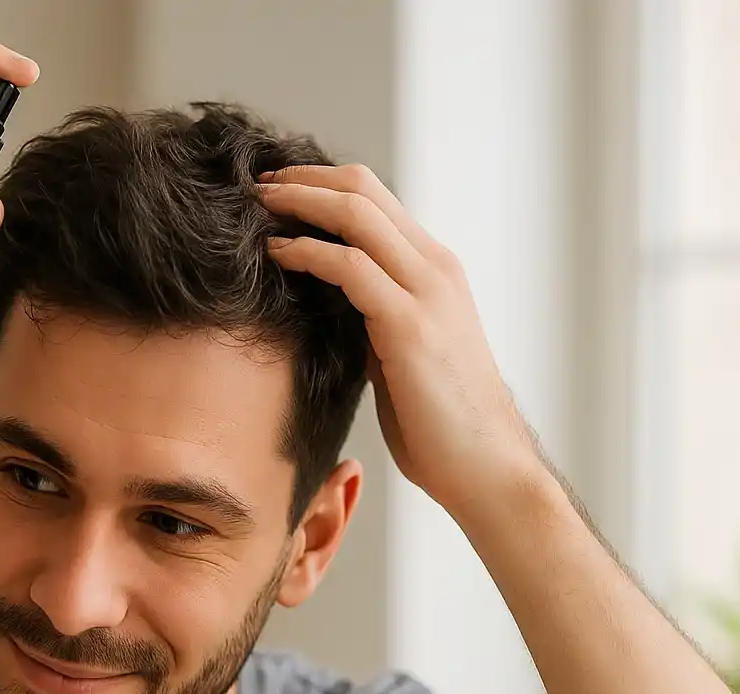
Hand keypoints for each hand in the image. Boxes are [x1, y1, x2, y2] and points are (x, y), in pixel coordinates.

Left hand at [258, 164, 546, 518]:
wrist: (486, 468)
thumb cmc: (440, 425)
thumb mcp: (399, 354)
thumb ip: (372, 319)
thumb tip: (325, 306)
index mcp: (435, 271)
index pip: (375, 198)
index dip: (320, 184)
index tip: (274, 191)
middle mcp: (436, 268)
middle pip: (363, 188)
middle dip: (301, 180)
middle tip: (254, 185)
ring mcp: (427, 292)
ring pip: (357, 213)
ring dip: (297, 202)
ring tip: (253, 206)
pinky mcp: (410, 325)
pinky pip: (350, 267)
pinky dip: (306, 252)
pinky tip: (274, 254)